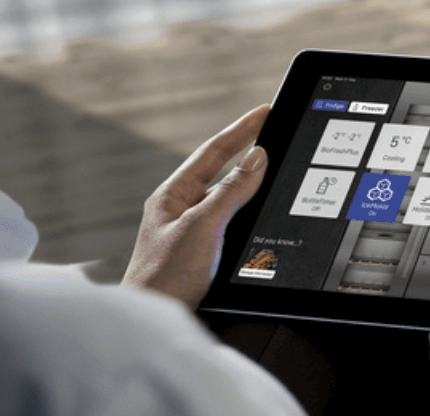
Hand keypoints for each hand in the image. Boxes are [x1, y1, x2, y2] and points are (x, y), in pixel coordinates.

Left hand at [122, 105, 269, 308]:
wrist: (154, 319)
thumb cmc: (165, 276)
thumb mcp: (203, 226)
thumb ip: (231, 191)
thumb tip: (257, 158)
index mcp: (172, 195)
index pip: (213, 152)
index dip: (242, 129)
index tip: (266, 111)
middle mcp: (181, 209)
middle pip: (221, 170)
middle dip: (247, 148)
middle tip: (274, 128)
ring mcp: (193, 230)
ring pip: (228, 196)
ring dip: (251, 180)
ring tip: (275, 162)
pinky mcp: (205, 252)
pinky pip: (233, 220)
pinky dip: (251, 208)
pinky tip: (263, 208)